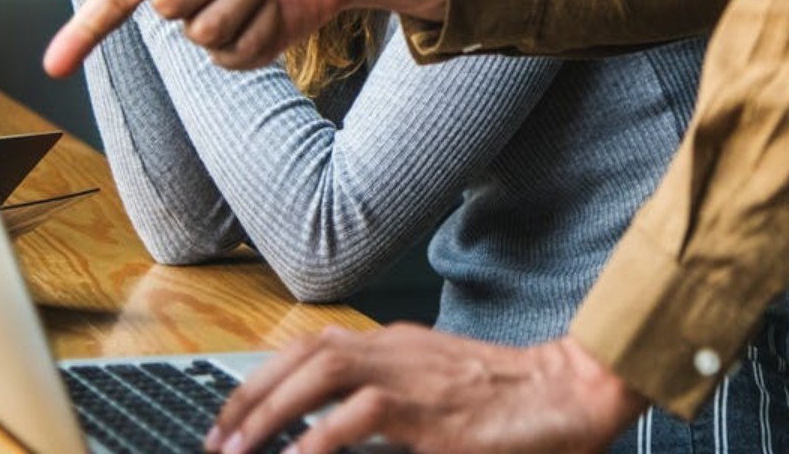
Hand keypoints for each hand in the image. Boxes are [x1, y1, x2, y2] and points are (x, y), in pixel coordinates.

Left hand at [205, 327, 645, 453]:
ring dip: (272, 409)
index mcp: (398, 345)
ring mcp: (415, 374)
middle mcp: (398, 349)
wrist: (571, 393)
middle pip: (305, 353)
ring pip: (323, 370)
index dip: (264, 377)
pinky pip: (363, 414)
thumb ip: (392, 405)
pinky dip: (320, 438)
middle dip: (251, 394)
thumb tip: (337, 433)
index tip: (232, 416)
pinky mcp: (432, 411)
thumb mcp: (440, 393)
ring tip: (239, 450)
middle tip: (217, 439)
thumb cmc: (512, 401)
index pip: (313, 345)